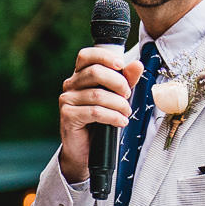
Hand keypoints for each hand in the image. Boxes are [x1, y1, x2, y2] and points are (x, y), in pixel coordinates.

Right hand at [57, 43, 145, 179]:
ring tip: (126, 113)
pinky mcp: (68, 116)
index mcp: (80, 75)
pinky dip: (112, 116)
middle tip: (128, 95)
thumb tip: (137, 65)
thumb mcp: (116, 97)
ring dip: (118, 104)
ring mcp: (67, 100)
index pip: (87, 55)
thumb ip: (126, 80)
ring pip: (97, 94)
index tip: (121, 65)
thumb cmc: (100, 121)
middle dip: (118, 83)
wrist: (85, 150)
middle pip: (95, 72)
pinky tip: (120, 122)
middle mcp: (70, 85)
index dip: (104, 56)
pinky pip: (94, 112)